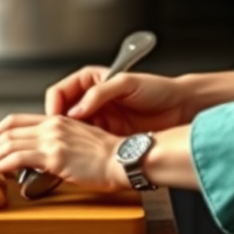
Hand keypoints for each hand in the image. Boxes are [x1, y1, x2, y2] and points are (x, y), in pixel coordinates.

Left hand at [0, 114, 124, 192]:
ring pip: (8, 143)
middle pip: (7, 131)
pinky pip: (16, 158)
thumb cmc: (108, 157)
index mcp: (56, 120)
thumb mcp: (78, 144)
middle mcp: (51, 125)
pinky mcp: (54, 155)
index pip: (16, 121)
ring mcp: (51, 139)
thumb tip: (40, 160)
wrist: (124, 158)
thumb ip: (57, 146)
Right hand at [45, 69, 189, 134]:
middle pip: (61, 112)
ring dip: (66, 138)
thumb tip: (77, 109)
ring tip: (66, 147)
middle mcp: (91, 98)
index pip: (60, 91)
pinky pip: (85, 141)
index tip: (54, 120)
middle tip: (55, 138)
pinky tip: (82, 153)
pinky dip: (80, 148)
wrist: (179, 108)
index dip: (53, 106)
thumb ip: (99, 94)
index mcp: (90, 80)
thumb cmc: (157, 89)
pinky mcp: (106, 135)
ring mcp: (98, 117)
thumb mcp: (126, 83)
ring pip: (70, 129)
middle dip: (56, 124)